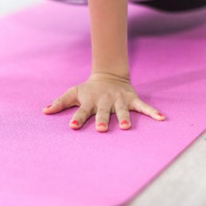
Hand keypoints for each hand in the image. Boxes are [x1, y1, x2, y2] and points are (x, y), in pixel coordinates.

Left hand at [43, 72, 165, 131]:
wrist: (109, 76)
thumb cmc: (88, 90)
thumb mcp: (73, 93)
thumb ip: (60, 103)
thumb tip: (44, 111)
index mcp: (90, 101)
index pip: (82, 111)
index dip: (77, 118)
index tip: (72, 126)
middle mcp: (104, 101)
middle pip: (103, 112)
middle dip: (102, 120)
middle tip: (100, 129)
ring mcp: (119, 100)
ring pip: (122, 110)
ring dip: (125, 118)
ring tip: (127, 127)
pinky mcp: (132, 99)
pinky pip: (143, 107)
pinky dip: (152, 112)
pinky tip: (161, 119)